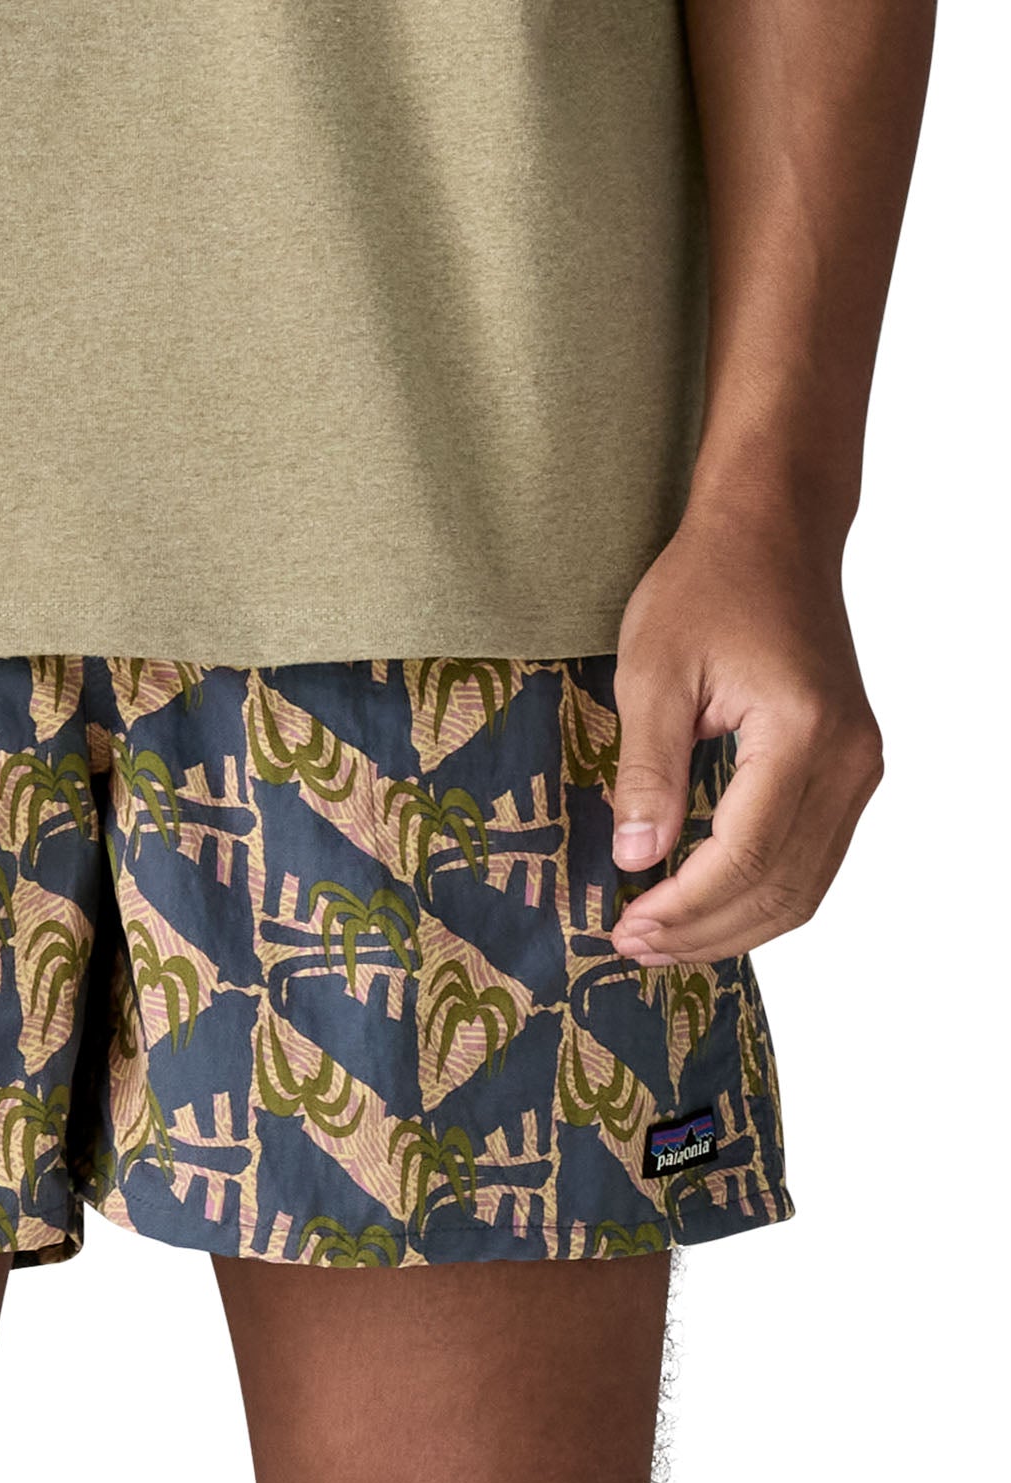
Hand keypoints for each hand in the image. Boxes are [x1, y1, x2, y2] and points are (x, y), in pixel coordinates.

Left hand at [607, 502, 884, 965]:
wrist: (770, 534)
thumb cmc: (705, 588)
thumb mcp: (651, 673)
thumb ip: (646, 771)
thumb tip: (636, 859)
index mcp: (802, 733)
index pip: (747, 854)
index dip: (684, 906)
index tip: (624, 929)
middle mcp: (849, 758)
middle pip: (784, 886)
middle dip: (705, 930)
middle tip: (632, 948)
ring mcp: (858, 766)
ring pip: (806, 885)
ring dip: (733, 924)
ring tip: (659, 940)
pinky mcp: (849, 768)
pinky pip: (812, 857)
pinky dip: (759, 894)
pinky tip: (702, 906)